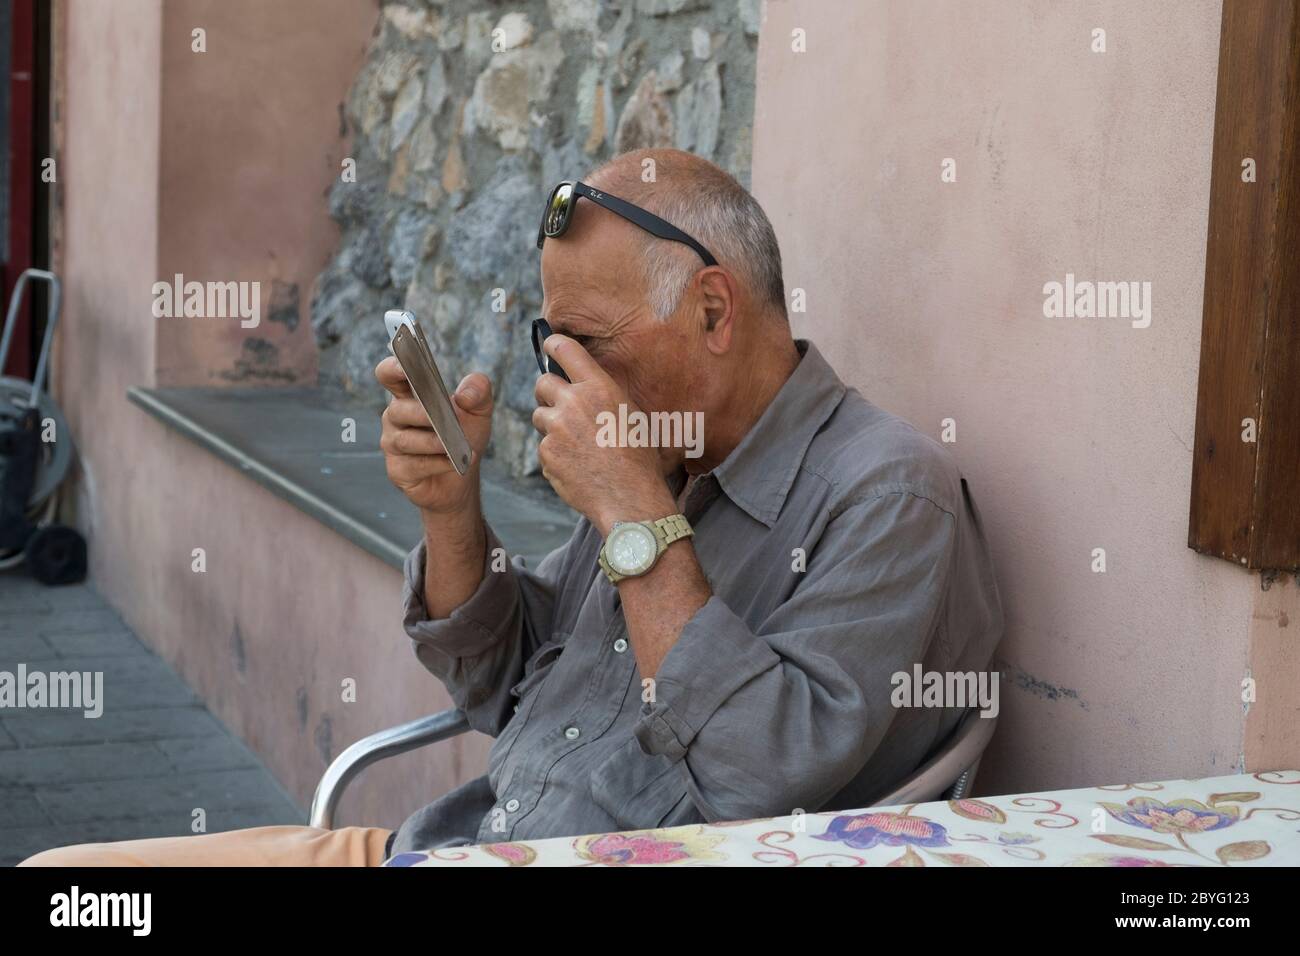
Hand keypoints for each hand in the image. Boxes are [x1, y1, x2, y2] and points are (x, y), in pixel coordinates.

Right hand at [376, 355, 492, 514]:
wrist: (461, 478)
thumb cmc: (464, 437)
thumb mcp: (478, 411)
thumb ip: (478, 392)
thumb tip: (466, 394)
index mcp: (409, 395)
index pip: (389, 375)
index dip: (392, 368)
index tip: (404, 365)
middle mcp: (396, 417)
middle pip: (399, 409)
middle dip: (423, 413)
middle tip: (447, 418)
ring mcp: (393, 444)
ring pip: (407, 440)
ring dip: (434, 442)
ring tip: (456, 446)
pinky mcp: (398, 470)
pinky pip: (415, 465)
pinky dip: (438, 463)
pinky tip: (454, 463)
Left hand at [532, 334, 677, 533]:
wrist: (630, 497)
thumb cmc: (640, 458)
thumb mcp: (630, 414)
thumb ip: (604, 395)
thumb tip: (587, 387)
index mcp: (598, 386)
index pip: (565, 349)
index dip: (553, 344)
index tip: (549, 345)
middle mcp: (573, 402)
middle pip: (543, 383)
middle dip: (548, 392)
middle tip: (558, 404)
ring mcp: (555, 428)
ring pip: (540, 416)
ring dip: (551, 425)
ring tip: (576, 443)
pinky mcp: (546, 453)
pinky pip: (544, 447)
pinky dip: (555, 454)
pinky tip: (577, 465)